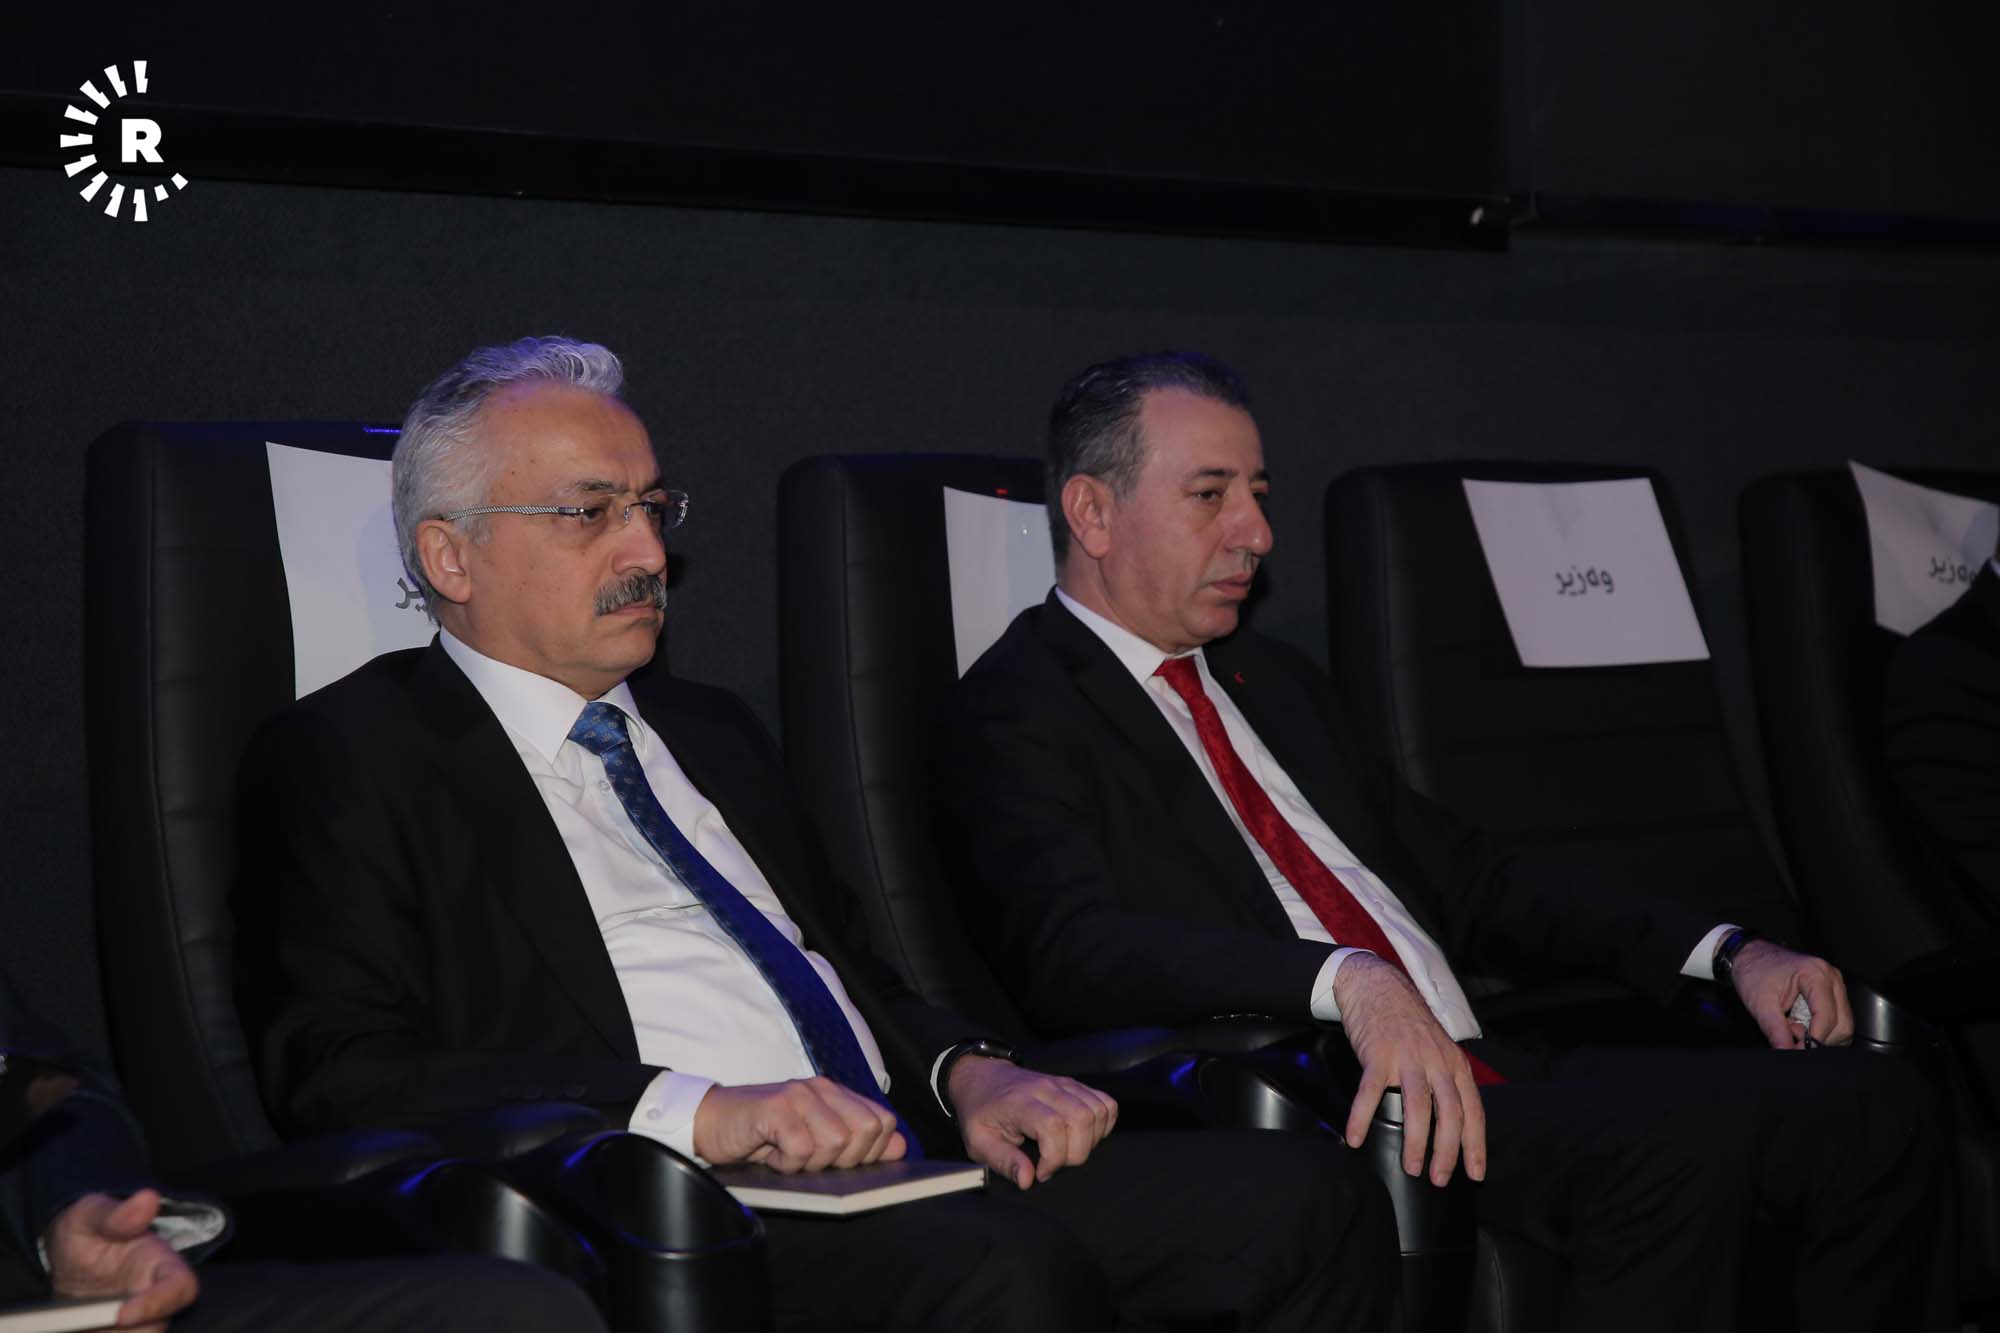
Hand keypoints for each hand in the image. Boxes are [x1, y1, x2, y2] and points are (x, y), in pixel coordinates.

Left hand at [43, 1190, 198, 1330]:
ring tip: (77, 1327)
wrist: (66, 1256)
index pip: (181, 1287)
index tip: (120, 1315)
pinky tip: (77, 1329)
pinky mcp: (118, 1331)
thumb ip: (116, 1214)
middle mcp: (155, 1295)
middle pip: (159, 1326)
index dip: (159, 1304)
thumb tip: (148, 1198)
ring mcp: (138, 1318)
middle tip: (87, 1328)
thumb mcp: (91, 1215)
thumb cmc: (87, 1229)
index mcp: (161, 1264)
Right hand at [691, 1077, 904, 1171]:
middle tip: (810, 1160)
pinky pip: (800, 1149)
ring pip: (835, 1142)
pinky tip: (771, 1155)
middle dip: (843, 1160)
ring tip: (787, 1155)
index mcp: (836, 1094)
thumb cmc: (762, 1135)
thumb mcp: (814, 1140)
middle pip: (865, 1132)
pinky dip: (786, 1164)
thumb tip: (900, 1148)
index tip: (840, 1162)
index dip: (870, 1152)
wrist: (709, 1122)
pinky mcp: (774, 1108)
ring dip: (810, 1163)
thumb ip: (857, 1141)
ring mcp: (798, 1095)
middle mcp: (821, 1088)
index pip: (883, 1122)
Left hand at [947, 1056, 1116, 1189]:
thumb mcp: (978, 1142)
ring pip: (1098, 1110)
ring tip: (1067, 1151)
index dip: (1054, 1157)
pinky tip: (1083, 1137)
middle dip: (1076, 1153)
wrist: (982, 1078)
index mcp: (1020, 1102)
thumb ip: (1003, 1161)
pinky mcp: (1075, 1086)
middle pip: (1082, 1118)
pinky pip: (1105, 1103)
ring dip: (1091, 1140)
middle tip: (1055, 1164)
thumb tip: (1027, 1180)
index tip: (1040, 1172)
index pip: (1053, 1126)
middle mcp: (1046, 1089)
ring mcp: (1064, 1084)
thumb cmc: (979, 1112)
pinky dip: (1103, 1124)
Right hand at [1334, 953, 1485, 1185]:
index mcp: (1454, 1063)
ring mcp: (1407, 1057)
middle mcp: (1436, 1061)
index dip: (1476, 1144)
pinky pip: (1371, 1092)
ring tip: (1410, 1167)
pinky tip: (1355, 1138)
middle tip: (1438, 1178)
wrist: (1377, 986)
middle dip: (1447, 1151)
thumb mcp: (1438, 1047)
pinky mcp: (1377, 1055)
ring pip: (1418, 1107)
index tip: (1475, 1174)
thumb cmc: (1407, 1022)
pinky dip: (1362, 1118)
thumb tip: (1451, 1122)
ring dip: (1415, 1142)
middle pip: (1449, 1113)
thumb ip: (1446, 1079)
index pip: (1473, 1110)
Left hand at [1728, 939, 1853, 1047]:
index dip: (1814, 1040)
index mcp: (1815, 974)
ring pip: (1843, 1025)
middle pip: (1842, 1025)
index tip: (1798, 1051)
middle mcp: (1831, 978)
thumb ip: (1775, 1030)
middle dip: (1819, 1039)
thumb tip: (1787, 1053)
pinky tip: (1801, 1023)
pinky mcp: (1832, 992)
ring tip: (1793, 1025)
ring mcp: (1835, 985)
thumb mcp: (1760, 1004)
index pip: (1827, 1018)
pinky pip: (1837, 1020)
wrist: (1750, 956)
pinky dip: (1821, 1029)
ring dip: (1821, 1035)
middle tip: (1791, 1035)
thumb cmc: (1754, 971)